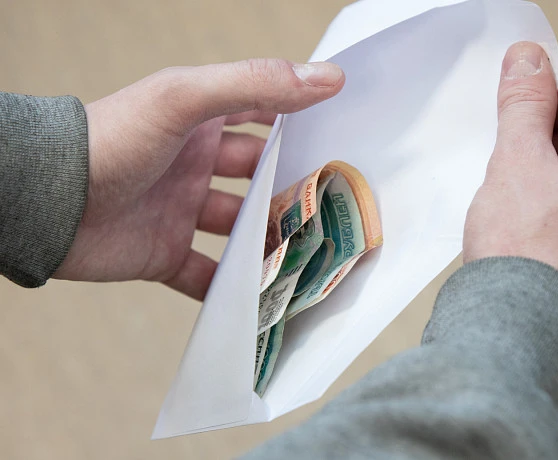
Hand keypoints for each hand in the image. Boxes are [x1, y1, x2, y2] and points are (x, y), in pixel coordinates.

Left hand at [54, 59, 344, 299]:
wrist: (46, 202)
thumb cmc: (113, 139)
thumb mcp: (185, 98)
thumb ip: (254, 84)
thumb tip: (328, 77)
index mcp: (200, 123)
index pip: (261, 115)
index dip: (298, 122)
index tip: (341, 135)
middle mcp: (193, 166)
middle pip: (256, 177)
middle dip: (291, 188)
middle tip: (334, 203)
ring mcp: (180, 211)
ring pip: (238, 229)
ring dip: (269, 241)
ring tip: (310, 253)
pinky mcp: (163, 253)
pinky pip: (205, 275)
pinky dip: (230, 289)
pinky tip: (261, 299)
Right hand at [464, 42, 557, 351]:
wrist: (528, 338)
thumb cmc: (528, 251)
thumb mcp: (516, 158)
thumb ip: (525, 101)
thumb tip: (528, 62)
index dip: (539, 109)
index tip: (512, 130)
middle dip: (551, 151)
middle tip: (514, 181)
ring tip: (525, 219)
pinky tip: (541, 246)